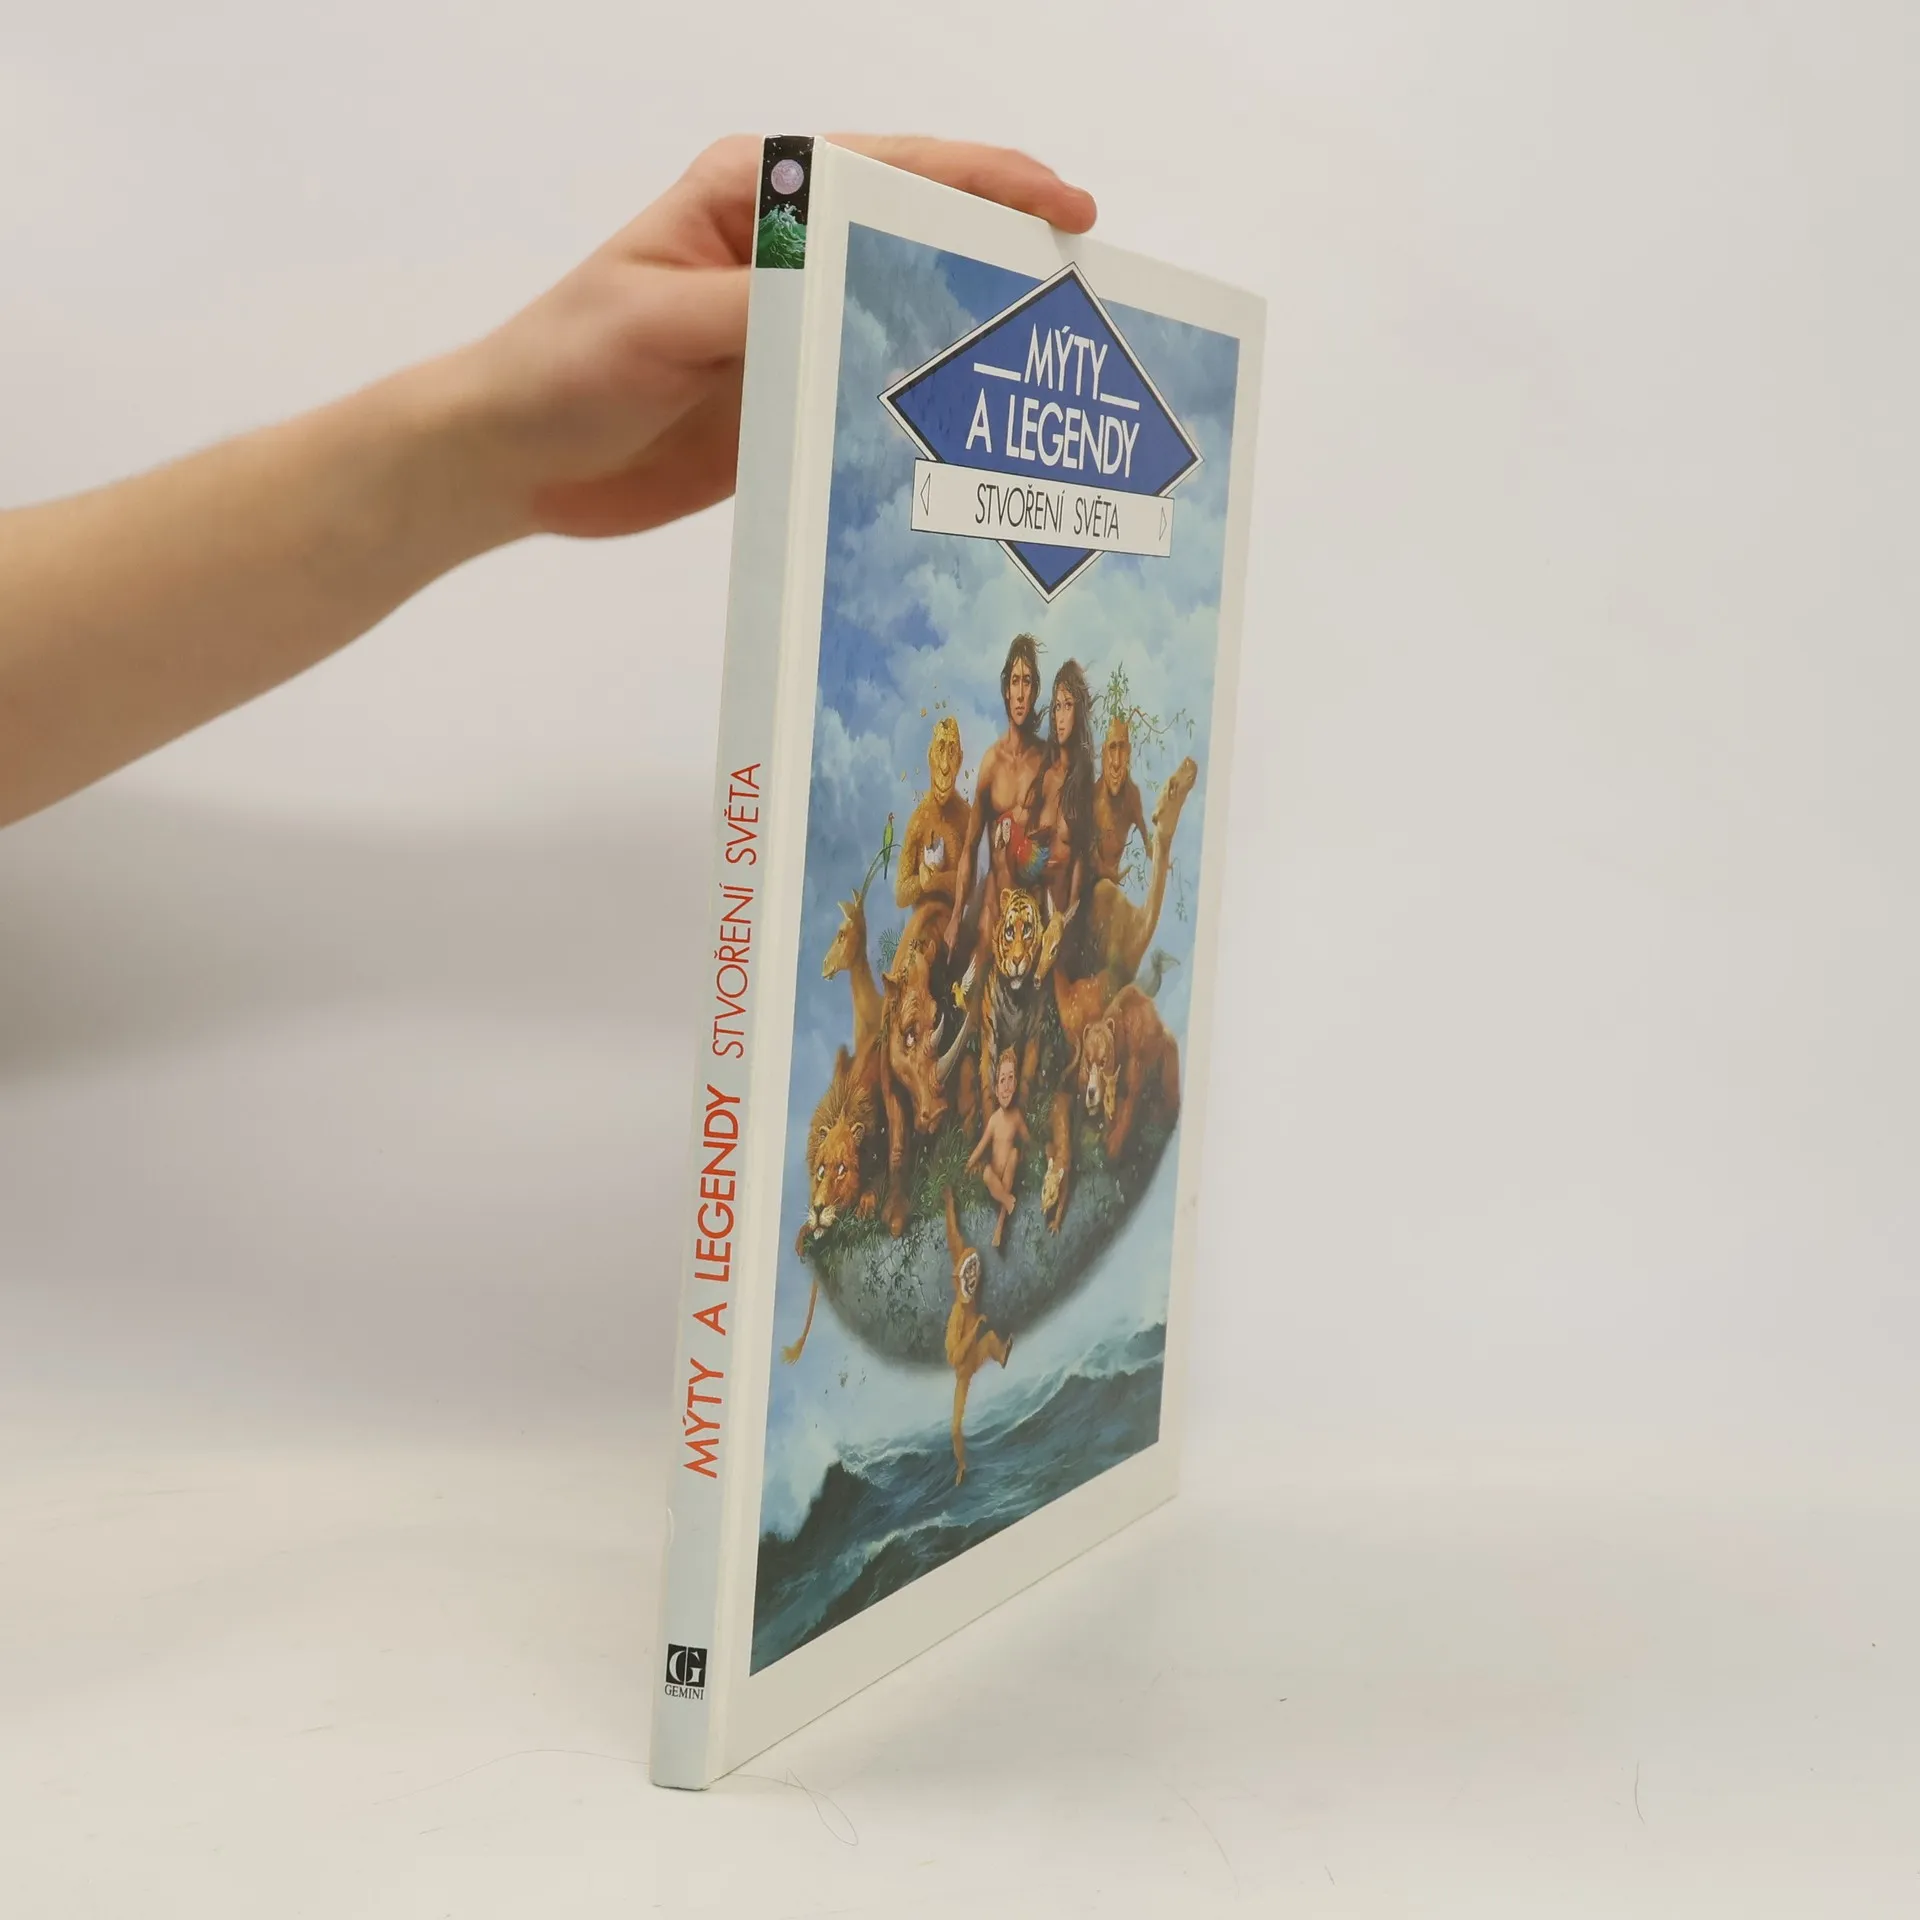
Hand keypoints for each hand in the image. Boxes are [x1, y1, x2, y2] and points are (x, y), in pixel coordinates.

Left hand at [455, 136, 1096, 540]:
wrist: (513, 461)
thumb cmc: (565, 366)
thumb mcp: (661, 323)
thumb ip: (762, 306)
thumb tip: (857, 301)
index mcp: (753, 200)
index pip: (890, 171)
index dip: (985, 183)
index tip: (1063, 206)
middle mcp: (785, 258)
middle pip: (916, 245)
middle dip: (1001, 262)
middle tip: (1085, 300)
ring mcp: (791, 337)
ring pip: (902, 327)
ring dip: (971, 348)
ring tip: (1051, 376)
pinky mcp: (787, 407)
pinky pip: (869, 402)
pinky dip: (921, 417)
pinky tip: (974, 443)